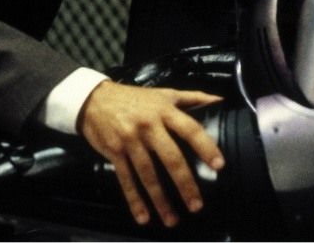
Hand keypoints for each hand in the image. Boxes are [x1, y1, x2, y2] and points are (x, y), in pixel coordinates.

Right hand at [78, 80, 223, 227]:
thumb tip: (219, 100)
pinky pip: (126, 178)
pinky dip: (134, 199)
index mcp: (164, 110)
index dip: (205, 146)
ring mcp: (130, 139)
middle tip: (196, 205)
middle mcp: (148, 125)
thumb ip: (192, 97)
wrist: (94, 98)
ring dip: (160, 199)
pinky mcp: (114, 151)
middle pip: (170, 157)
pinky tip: (143, 216)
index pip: (189, 129)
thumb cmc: (134, 98)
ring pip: (148, 173)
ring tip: (172, 219)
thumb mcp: (163, 94)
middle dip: (184, 183)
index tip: (218, 165)